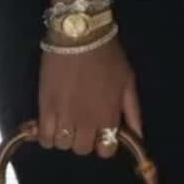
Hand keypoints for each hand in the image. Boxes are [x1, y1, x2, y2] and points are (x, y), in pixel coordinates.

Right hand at [38, 36, 143, 158]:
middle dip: (83, 140)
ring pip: (62, 145)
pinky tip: (50, 124)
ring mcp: (64, 115)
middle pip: (82, 149)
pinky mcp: (45, 106)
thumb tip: (139, 136)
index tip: (100, 132)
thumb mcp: (128, 81)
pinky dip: (46, 136)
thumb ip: (133, 111)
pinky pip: (43, 136)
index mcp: (109, 116)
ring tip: (64, 122)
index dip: (103, 142)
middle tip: (81, 124)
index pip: (106, 150)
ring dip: (64, 137)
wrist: (79, 34)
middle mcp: (87, 121)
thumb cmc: (107, 55)